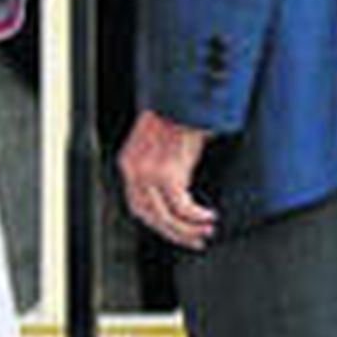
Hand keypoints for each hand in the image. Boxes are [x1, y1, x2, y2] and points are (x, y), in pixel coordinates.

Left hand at [117, 111, 216, 249]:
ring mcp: (149, 174)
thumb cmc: (177, 113)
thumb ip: (162, 166)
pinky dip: (196, 216)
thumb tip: (179, 189)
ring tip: (205, 231)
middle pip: (150, 217)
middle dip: (173, 233)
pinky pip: (182, 207)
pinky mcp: (167, 174)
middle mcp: (134, 170)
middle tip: (194, 240)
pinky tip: (208, 216)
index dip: (157, 223)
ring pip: (165, 217)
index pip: (137, 205)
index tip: (174, 231)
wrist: (183, 96)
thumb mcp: (161, 142)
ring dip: (187, 229)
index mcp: (129, 162)